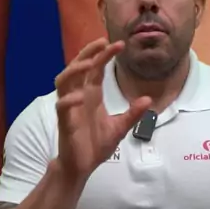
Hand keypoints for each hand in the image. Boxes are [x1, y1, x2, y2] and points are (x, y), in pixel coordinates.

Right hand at [54, 38, 151, 180]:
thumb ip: (133, 114)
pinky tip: (79, 97)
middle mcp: (79, 95)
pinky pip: (61, 105)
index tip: (119, 44)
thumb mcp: (119, 128)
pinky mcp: (64, 121)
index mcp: (92, 94)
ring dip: (75, 69)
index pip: (97, 68)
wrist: (82, 167)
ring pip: (64, 80)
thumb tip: (148, 100)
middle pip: (78, 66)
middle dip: (89, 52)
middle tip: (103, 42)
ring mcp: (70, 107)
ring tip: (90, 63)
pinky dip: (68, 99)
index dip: (105, 54)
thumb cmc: (96, 145)